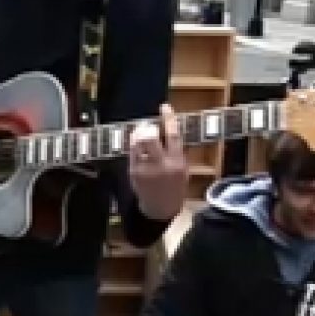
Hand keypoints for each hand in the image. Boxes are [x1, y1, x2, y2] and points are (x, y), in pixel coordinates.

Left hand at [128, 104, 189, 221]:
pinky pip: (131, 152)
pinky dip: (133, 145)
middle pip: (150, 137)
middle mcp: (161, 165)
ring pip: (138, 143)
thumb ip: (177, 151)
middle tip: (148, 126)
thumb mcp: (183, 170)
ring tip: (141, 133)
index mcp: (177, 162)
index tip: (164, 107)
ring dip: (138, 134)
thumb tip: (169, 129)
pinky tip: (136, 144)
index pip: (173, 135)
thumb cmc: (175, 187)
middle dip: (148, 128)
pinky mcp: (134, 172)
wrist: (161, 208)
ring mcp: (145, 169)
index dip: (169, 119)